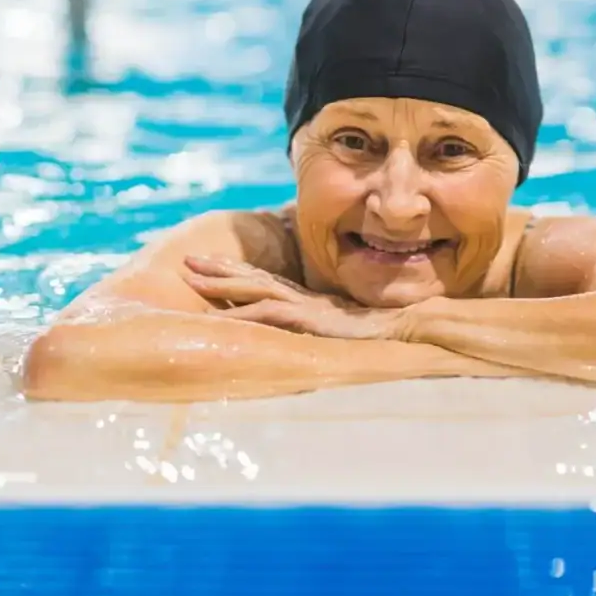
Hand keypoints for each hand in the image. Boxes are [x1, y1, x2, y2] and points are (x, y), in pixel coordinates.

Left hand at [183, 255, 404, 340]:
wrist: (407, 325)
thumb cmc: (381, 329)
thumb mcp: (342, 328)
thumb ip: (324, 327)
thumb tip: (311, 333)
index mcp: (306, 299)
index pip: (264, 281)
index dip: (236, 273)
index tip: (208, 266)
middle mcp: (301, 298)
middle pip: (253, 278)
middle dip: (219, 269)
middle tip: (188, 261)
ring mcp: (305, 307)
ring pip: (255, 290)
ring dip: (223, 285)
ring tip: (193, 278)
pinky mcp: (311, 320)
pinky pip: (271, 316)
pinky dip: (246, 315)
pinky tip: (225, 319)